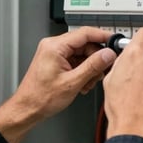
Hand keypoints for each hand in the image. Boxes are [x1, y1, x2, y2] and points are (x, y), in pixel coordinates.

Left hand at [0, 27, 117, 142]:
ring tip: (88, 82)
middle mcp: (53, 46)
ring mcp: (54, 54)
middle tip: (102, 72)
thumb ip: (93, 66)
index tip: (115, 41)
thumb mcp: (72, 82)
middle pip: (85, 44)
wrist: (28, 109)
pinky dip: (82, 71)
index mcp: (55, 46)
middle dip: (96, 59)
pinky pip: (75, 61)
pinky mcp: (55, 61)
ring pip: (82, 54)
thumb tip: (108, 54)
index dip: (102, 36)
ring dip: (89, 68)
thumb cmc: (41, 97)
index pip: (84, 33)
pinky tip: (82, 83)